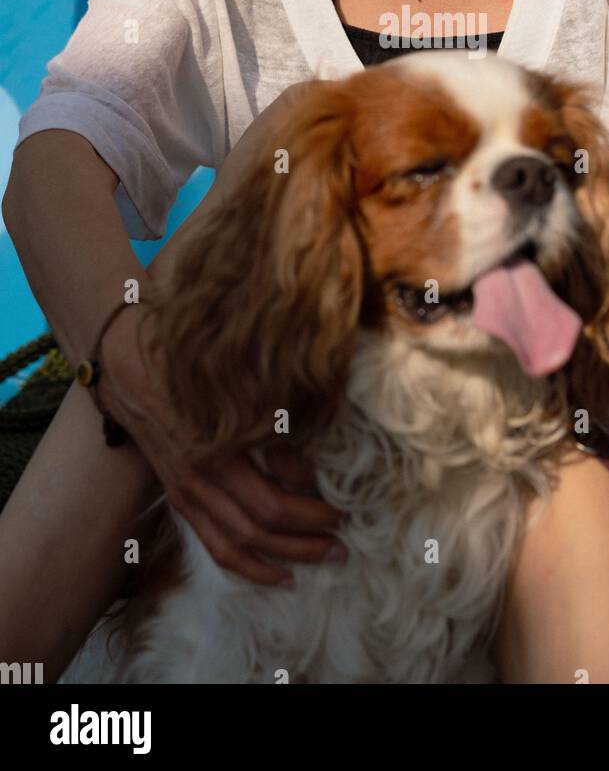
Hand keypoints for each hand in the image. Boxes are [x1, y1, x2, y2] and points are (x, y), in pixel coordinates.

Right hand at [92, 82, 347, 586]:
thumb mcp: (214, 282)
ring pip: (226, 529)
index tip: (331, 487)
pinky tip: (275, 568)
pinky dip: (241, 555)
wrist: (104, 318)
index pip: (247, 449)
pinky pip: (206, 531)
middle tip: (341, 529)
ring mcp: (175, 461)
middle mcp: (185, 436)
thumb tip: (330, 203)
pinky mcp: (172, 473)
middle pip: (242, 506)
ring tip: (323, 550)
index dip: (289, 476)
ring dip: (276, 549)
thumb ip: (274, 261)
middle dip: (295, 525)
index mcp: (199, 392)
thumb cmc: (172, 296)